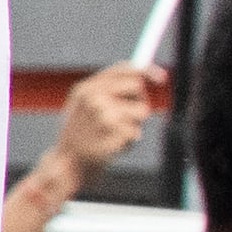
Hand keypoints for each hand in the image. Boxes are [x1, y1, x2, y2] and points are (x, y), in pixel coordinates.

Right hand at [45, 64, 158, 182]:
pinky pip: (136, 132)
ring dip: (134, 123)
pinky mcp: (115, 136)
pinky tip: (112, 145)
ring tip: (114, 133)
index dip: (147, 71)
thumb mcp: (85, 103)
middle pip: (136, 86)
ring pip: (141, 111)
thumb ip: (111, 85)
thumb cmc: (82, 130)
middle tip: (125, 115)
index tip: (162, 79)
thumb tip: (147, 75)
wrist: (69, 162)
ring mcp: (104, 117)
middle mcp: (94, 98)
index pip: (123, 70)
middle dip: (137, 99)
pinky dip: (129, 141)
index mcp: (86, 88)